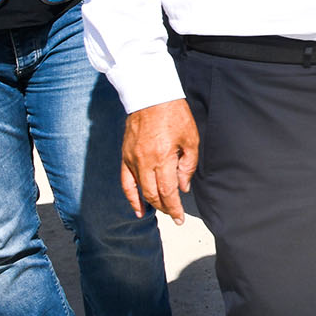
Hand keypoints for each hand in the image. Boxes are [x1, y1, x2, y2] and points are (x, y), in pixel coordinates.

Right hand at [121, 99, 199, 223]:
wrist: (150, 96)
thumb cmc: (174, 115)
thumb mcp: (190, 139)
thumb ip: (188, 165)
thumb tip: (183, 187)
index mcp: (163, 157)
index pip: (167, 191)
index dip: (174, 207)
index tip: (180, 218)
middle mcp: (144, 161)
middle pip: (153, 194)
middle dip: (165, 208)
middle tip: (175, 215)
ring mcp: (132, 159)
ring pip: (140, 190)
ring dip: (151, 203)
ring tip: (163, 210)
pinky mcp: (125, 156)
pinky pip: (126, 182)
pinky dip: (131, 197)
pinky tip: (138, 208)